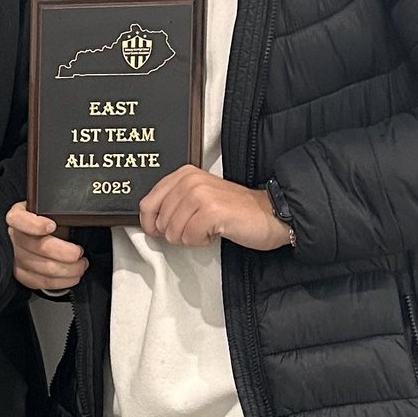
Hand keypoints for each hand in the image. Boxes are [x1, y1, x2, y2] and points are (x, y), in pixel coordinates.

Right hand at [6, 201, 87, 291]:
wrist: (34, 236)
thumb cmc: (44, 220)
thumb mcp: (48, 209)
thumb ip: (56, 212)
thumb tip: (75, 218)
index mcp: (18, 216)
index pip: (18, 220)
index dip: (35, 224)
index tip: (51, 226)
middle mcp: (15, 237)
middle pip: (40, 247)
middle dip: (67, 253)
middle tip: (79, 252)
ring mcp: (16, 258)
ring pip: (45, 268)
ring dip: (70, 269)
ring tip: (81, 264)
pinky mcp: (22, 275)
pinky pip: (44, 282)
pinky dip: (64, 281)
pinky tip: (73, 276)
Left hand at [139, 166, 291, 249]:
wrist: (270, 214)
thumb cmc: (235, 210)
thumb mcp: (198, 199)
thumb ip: (173, 205)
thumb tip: (149, 222)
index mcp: (183, 175)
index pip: (147, 204)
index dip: (152, 224)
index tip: (164, 230)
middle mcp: (190, 180)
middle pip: (160, 223)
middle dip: (177, 233)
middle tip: (198, 226)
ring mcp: (200, 194)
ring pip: (173, 232)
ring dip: (191, 238)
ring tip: (208, 227)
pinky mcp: (212, 211)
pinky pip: (190, 238)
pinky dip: (202, 241)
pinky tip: (216, 231)